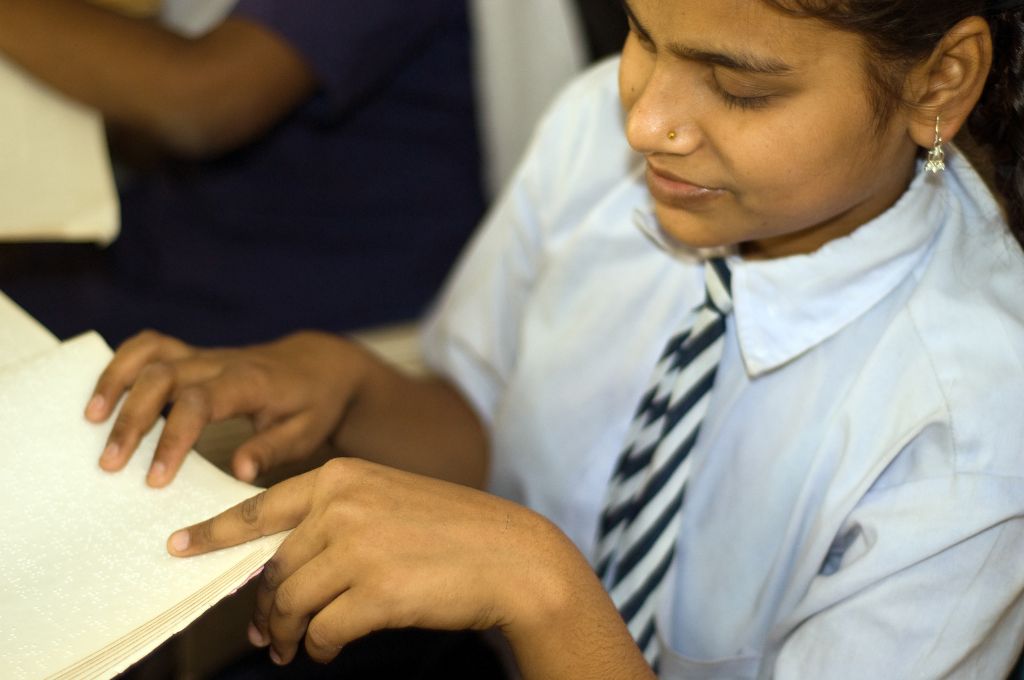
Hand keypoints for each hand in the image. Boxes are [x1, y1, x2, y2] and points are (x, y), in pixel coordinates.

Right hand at [86, 330, 367, 486]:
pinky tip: (105, 395)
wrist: (322, 365)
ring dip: (116, 382)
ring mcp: (206, 355)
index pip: (199, 403)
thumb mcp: (306, 432)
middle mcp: (221, 363)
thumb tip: (239, 471)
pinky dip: (123, 362)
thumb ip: (272, 450)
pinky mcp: (195, 355)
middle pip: (164, 376)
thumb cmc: (314, 404)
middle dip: (133, 419)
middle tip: (110, 464)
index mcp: (249, 384)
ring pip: (151, 354)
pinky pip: (152, 346)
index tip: (155, 479)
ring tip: (90, 420)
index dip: (173, 438)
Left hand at [166, 458, 582, 665]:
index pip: (261, 507)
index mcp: (343, 477)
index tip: (178, 547)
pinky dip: (323, 647)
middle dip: (264, 606)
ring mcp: (359, 547)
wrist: (513, 557)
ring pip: (291, 602)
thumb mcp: (388, 501)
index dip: (214, 531)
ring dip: (289, 633)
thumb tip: (281, 573)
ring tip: (298, 648)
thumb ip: (334, 522)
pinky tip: (335, 647)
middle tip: (268, 634)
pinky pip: (324, 631)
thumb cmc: (452, 531)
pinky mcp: (376, 592)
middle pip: (274, 566)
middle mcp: (343, 506)